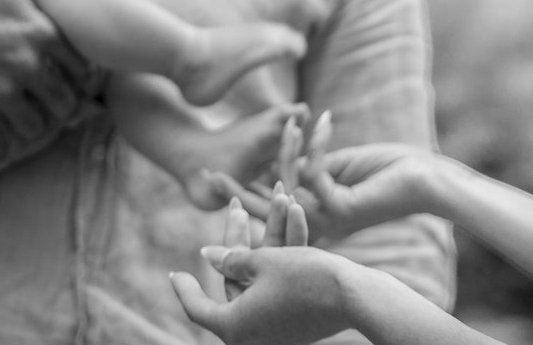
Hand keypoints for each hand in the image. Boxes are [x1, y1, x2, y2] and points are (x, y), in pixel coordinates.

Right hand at [0, 0, 86, 158]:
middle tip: (50, 102)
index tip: (68, 75)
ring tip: (25, 119)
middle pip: (63, 100)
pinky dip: (2, 147)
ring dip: (33, 126)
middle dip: (60, 103)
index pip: (80, 64)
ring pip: (35, 126)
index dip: (78, 72)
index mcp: (37, 30)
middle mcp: (26, 64)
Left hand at [173, 188, 359, 344]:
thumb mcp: (264, 261)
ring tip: (273, 201)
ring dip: (264, 242)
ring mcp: (275, 333)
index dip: (184, 287)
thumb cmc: (306, 277)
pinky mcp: (296, 326)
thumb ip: (232, 259)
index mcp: (234, 327)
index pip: (197, 307)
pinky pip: (277, 291)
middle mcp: (252, 337)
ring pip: (258, 282)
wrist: (358, 297)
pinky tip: (287, 226)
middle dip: (238, 238)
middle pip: (233, 283)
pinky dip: (278, 262)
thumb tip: (208, 257)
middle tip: (236, 206)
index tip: (175, 274)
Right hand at [210, 116, 434, 241]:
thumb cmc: (389, 168)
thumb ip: (310, 167)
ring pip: (288, 184)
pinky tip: (326, 122)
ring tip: (289, 121)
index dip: (244, 193)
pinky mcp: (341, 208)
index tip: (216, 176)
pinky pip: (312, 171)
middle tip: (208, 172)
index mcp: (317, 216)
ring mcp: (330, 219)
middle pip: (267, 208)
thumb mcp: (339, 165)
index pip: (271, 207)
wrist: (425, 177)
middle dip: (238, 189)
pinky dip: (316, 142)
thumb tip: (284, 166)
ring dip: (286, 147)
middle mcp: (319, 223)